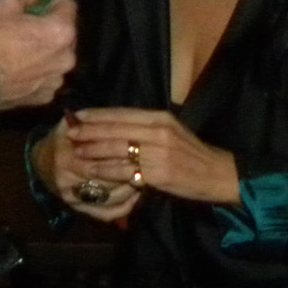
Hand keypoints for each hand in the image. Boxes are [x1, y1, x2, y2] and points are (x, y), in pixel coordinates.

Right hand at [0, 0, 76, 109]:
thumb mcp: (4, 4)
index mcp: (62, 31)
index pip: (68, 6)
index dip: (52, 0)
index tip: (37, 3)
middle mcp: (67, 57)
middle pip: (64, 34)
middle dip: (49, 28)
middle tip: (25, 27)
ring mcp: (57, 79)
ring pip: (56, 57)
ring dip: (44, 52)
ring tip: (20, 51)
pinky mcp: (45, 96)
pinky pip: (46, 77)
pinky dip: (37, 73)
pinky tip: (18, 71)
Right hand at [31, 123, 138, 222]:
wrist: (41, 162)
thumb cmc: (61, 140)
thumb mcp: (68, 126)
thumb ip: (89, 122)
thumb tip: (117, 120)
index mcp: (66, 159)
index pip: (99, 161)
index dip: (121, 156)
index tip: (138, 151)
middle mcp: (68, 182)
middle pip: (106, 182)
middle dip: (128, 173)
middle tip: (146, 166)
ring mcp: (72, 199)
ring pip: (109, 199)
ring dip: (130, 189)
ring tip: (144, 178)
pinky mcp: (79, 210)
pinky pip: (106, 214)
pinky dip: (124, 207)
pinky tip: (136, 196)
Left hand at [67, 107, 240, 205]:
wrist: (217, 174)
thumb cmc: (192, 154)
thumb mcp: (171, 132)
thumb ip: (146, 127)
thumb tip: (117, 124)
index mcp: (160, 118)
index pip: (122, 113)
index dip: (97, 114)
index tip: (78, 115)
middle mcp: (158, 131)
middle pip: (115, 128)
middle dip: (89, 130)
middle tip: (69, 132)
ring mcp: (157, 152)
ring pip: (117, 148)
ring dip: (93, 150)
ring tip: (76, 150)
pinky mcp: (157, 173)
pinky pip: (125, 170)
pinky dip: (106, 169)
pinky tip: (93, 170)